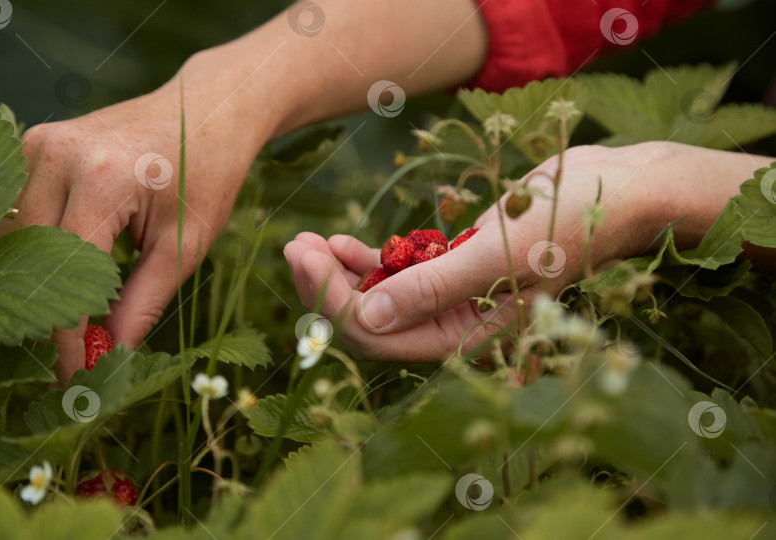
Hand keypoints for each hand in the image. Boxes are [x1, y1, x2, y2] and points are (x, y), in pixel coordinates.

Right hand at [0, 49, 281, 382]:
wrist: (206, 110)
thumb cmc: (207, 174)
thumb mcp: (186, 246)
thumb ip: (141, 303)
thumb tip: (107, 358)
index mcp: (101, 182)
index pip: (65, 280)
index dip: (65, 340)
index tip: (73, 381)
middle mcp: (55, 157)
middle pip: (23, 261)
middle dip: (42, 318)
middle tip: (67, 361)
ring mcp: (37, 145)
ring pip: (8, 238)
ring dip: (30, 285)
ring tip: (64, 326)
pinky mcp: (33, 144)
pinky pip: (14, 210)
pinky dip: (28, 252)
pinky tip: (54, 281)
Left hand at [284, 142, 760, 361]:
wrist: (612, 190)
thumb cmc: (565, 223)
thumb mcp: (496, 256)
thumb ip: (430, 290)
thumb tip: (365, 320)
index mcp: (466, 338)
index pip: (380, 338)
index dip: (333, 303)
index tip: (303, 256)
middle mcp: (454, 327)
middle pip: (371, 323)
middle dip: (328, 288)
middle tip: (294, 244)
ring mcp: (453, 298)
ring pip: (379, 300)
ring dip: (341, 273)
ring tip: (307, 241)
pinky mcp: (453, 267)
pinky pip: (398, 275)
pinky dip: (368, 261)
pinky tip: (343, 243)